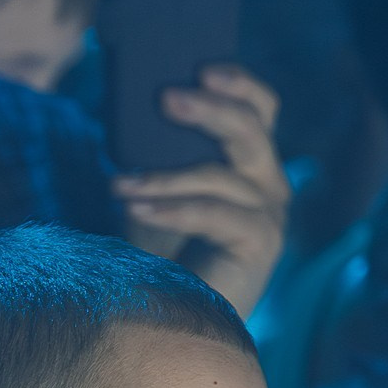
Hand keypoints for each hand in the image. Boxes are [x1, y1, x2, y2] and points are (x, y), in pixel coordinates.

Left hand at [115, 64, 289, 314]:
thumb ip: (159, 153)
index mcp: (251, 165)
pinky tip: (134, 207)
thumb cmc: (165, 252)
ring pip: (221, 175)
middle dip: (208, 110)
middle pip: (251, 130)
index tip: (203, 69)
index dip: (240, 84)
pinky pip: (215, 213)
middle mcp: (269, 186)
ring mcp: (269, 217)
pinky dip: (171, 208)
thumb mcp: (161, 190)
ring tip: (117, 185)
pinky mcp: (260, 246)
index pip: (261, 109)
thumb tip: (127, 108)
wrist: (178, 319)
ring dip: (161, 177)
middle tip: (165, 99)